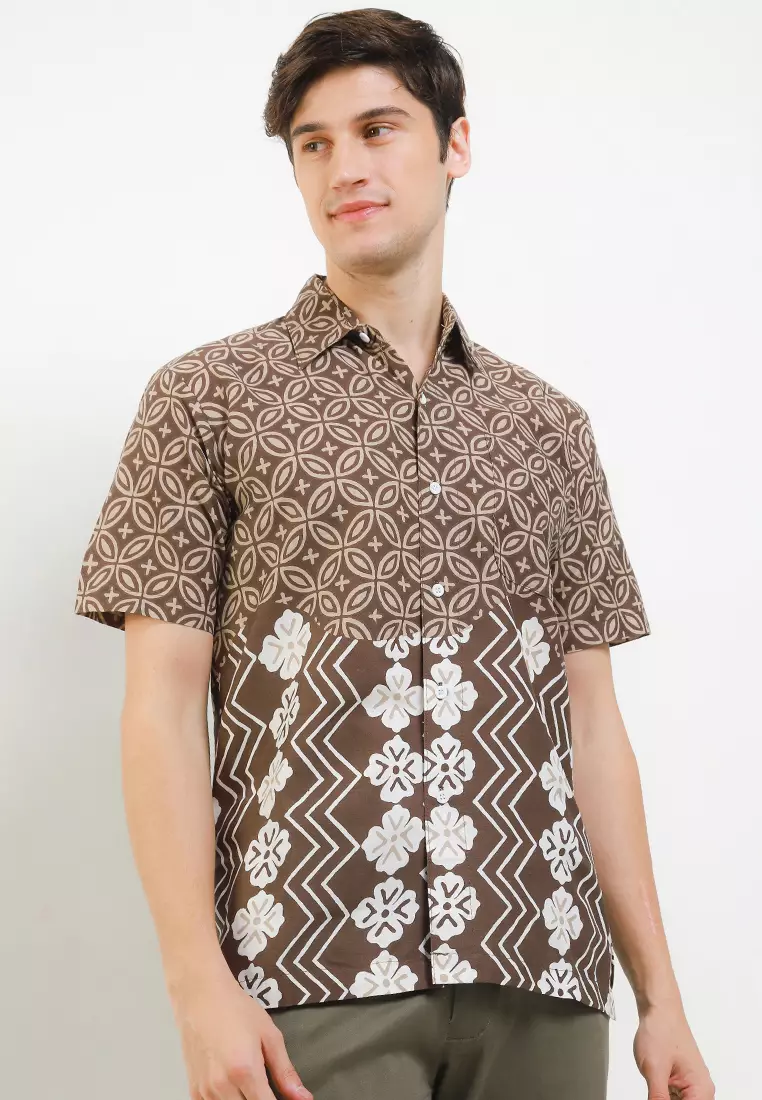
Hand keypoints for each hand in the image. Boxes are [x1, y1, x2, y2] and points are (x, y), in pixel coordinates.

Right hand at [169, 968, 312, 1099]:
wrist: (201, 995)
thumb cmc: (237, 1009)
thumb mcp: (269, 1035)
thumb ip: (285, 1071)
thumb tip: (303, 1099)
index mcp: (245, 1071)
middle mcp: (222, 1086)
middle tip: (268, 1089)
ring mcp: (204, 1090)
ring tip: (251, 1087)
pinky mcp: (193, 1090)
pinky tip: (234, 1090)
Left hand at [633, 999, 714, 1099]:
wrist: (658, 1010)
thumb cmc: (661, 1030)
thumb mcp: (654, 1070)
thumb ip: (658, 1099)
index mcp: (701, 1090)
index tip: (659, 1096)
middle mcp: (701, 1090)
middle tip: (655, 1090)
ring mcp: (691, 1085)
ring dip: (663, 1098)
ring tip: (655, 1081)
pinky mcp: (680, 1080)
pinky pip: (673, 1098)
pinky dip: (662, 1095)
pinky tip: (654, 1085)